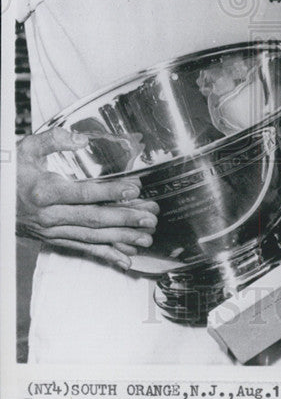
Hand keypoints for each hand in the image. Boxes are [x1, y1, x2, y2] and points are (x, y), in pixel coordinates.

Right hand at [16, 127, 158, 269]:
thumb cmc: (10, 173)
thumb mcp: (27, 149)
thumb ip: (53, 140)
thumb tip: (80, 140)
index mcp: (45, 192)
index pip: (83, 193)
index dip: (110, 192)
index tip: (133, 189)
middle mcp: (50, 215)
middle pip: (93, 219)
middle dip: (124, 219)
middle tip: (149, 217)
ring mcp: (52, 230)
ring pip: (91, 237)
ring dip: (120, 238)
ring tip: (145, 238)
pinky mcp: (53, 239)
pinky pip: (82, 249)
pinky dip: (104, 255)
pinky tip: (124, 258)